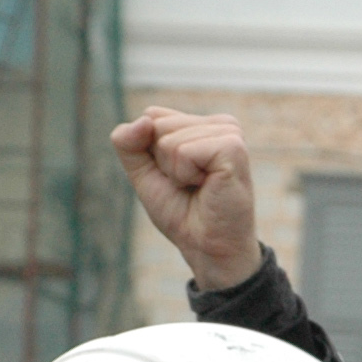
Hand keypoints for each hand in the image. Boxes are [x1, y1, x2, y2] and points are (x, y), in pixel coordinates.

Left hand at [112, 106, 263, 292]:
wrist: (206, 246)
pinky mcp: (233, 149)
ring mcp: (229, 134)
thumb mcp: (143, 172)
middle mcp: (220, 124)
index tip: (175, 175)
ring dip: (175, 171)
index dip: (151, 151)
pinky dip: (186, 175)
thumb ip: (127, 142)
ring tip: (199, 187)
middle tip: (188, 184)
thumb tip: (143, 120)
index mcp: (203, 124)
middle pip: (157, 124)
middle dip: (162, 161)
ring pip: (169, 139)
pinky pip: (184, 152)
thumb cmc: (181, 212)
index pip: (152, 115)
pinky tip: (208, 186)